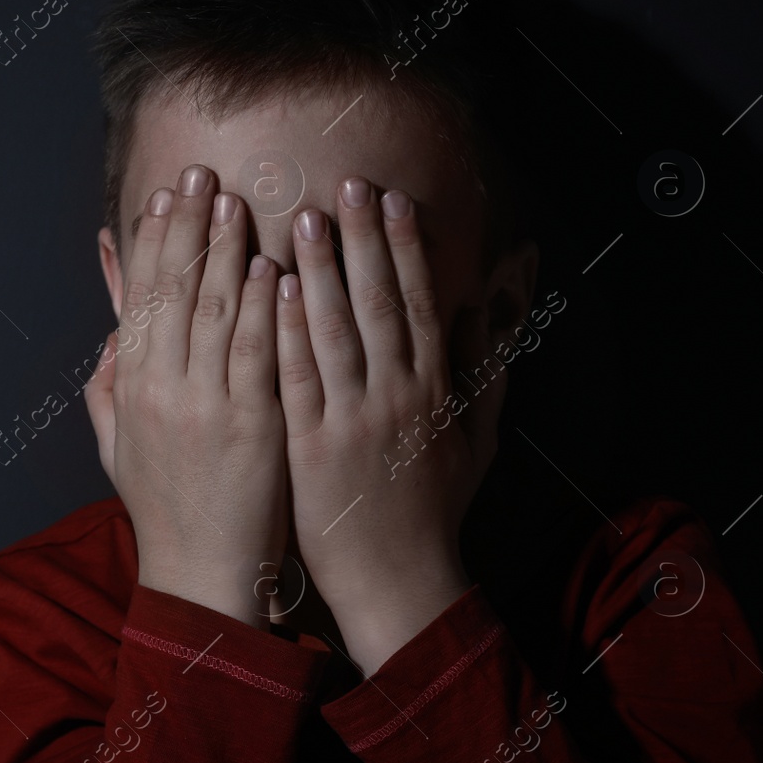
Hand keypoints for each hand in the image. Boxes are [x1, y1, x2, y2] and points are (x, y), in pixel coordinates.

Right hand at [85, 164, 285, 629]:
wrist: (199, 573)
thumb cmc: (164, 509)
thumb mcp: (116, 447)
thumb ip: (106, 389)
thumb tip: (108, 339)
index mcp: (129, 389)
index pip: (139, 298)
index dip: (151, 243)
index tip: (162, 197)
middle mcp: (160, 389)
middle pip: (173, 290)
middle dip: (187, 226)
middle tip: (200, 173)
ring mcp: (205, 404)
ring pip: (212, 310)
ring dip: (224, 249)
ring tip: (236, 199)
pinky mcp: (250, 424)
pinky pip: (255, 351)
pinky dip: (260, 304)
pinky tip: (269, 264)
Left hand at [275, 177, 500, 672]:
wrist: (401, 580)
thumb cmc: (435, 509)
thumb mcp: (478, 439)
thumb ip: (485, 372)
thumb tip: (488, 311)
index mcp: (435, 389)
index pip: (417, 302)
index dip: (403, 247)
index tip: (391, 199)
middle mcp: (398, 395)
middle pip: (378, 302)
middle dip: (362, 239)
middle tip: (345, 183)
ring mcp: (355, 419)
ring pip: (336, 331)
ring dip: (321, 269)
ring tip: (303, 217)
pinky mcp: (313, 447)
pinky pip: (298, 378)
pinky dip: (287, 330)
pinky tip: (274, 289)